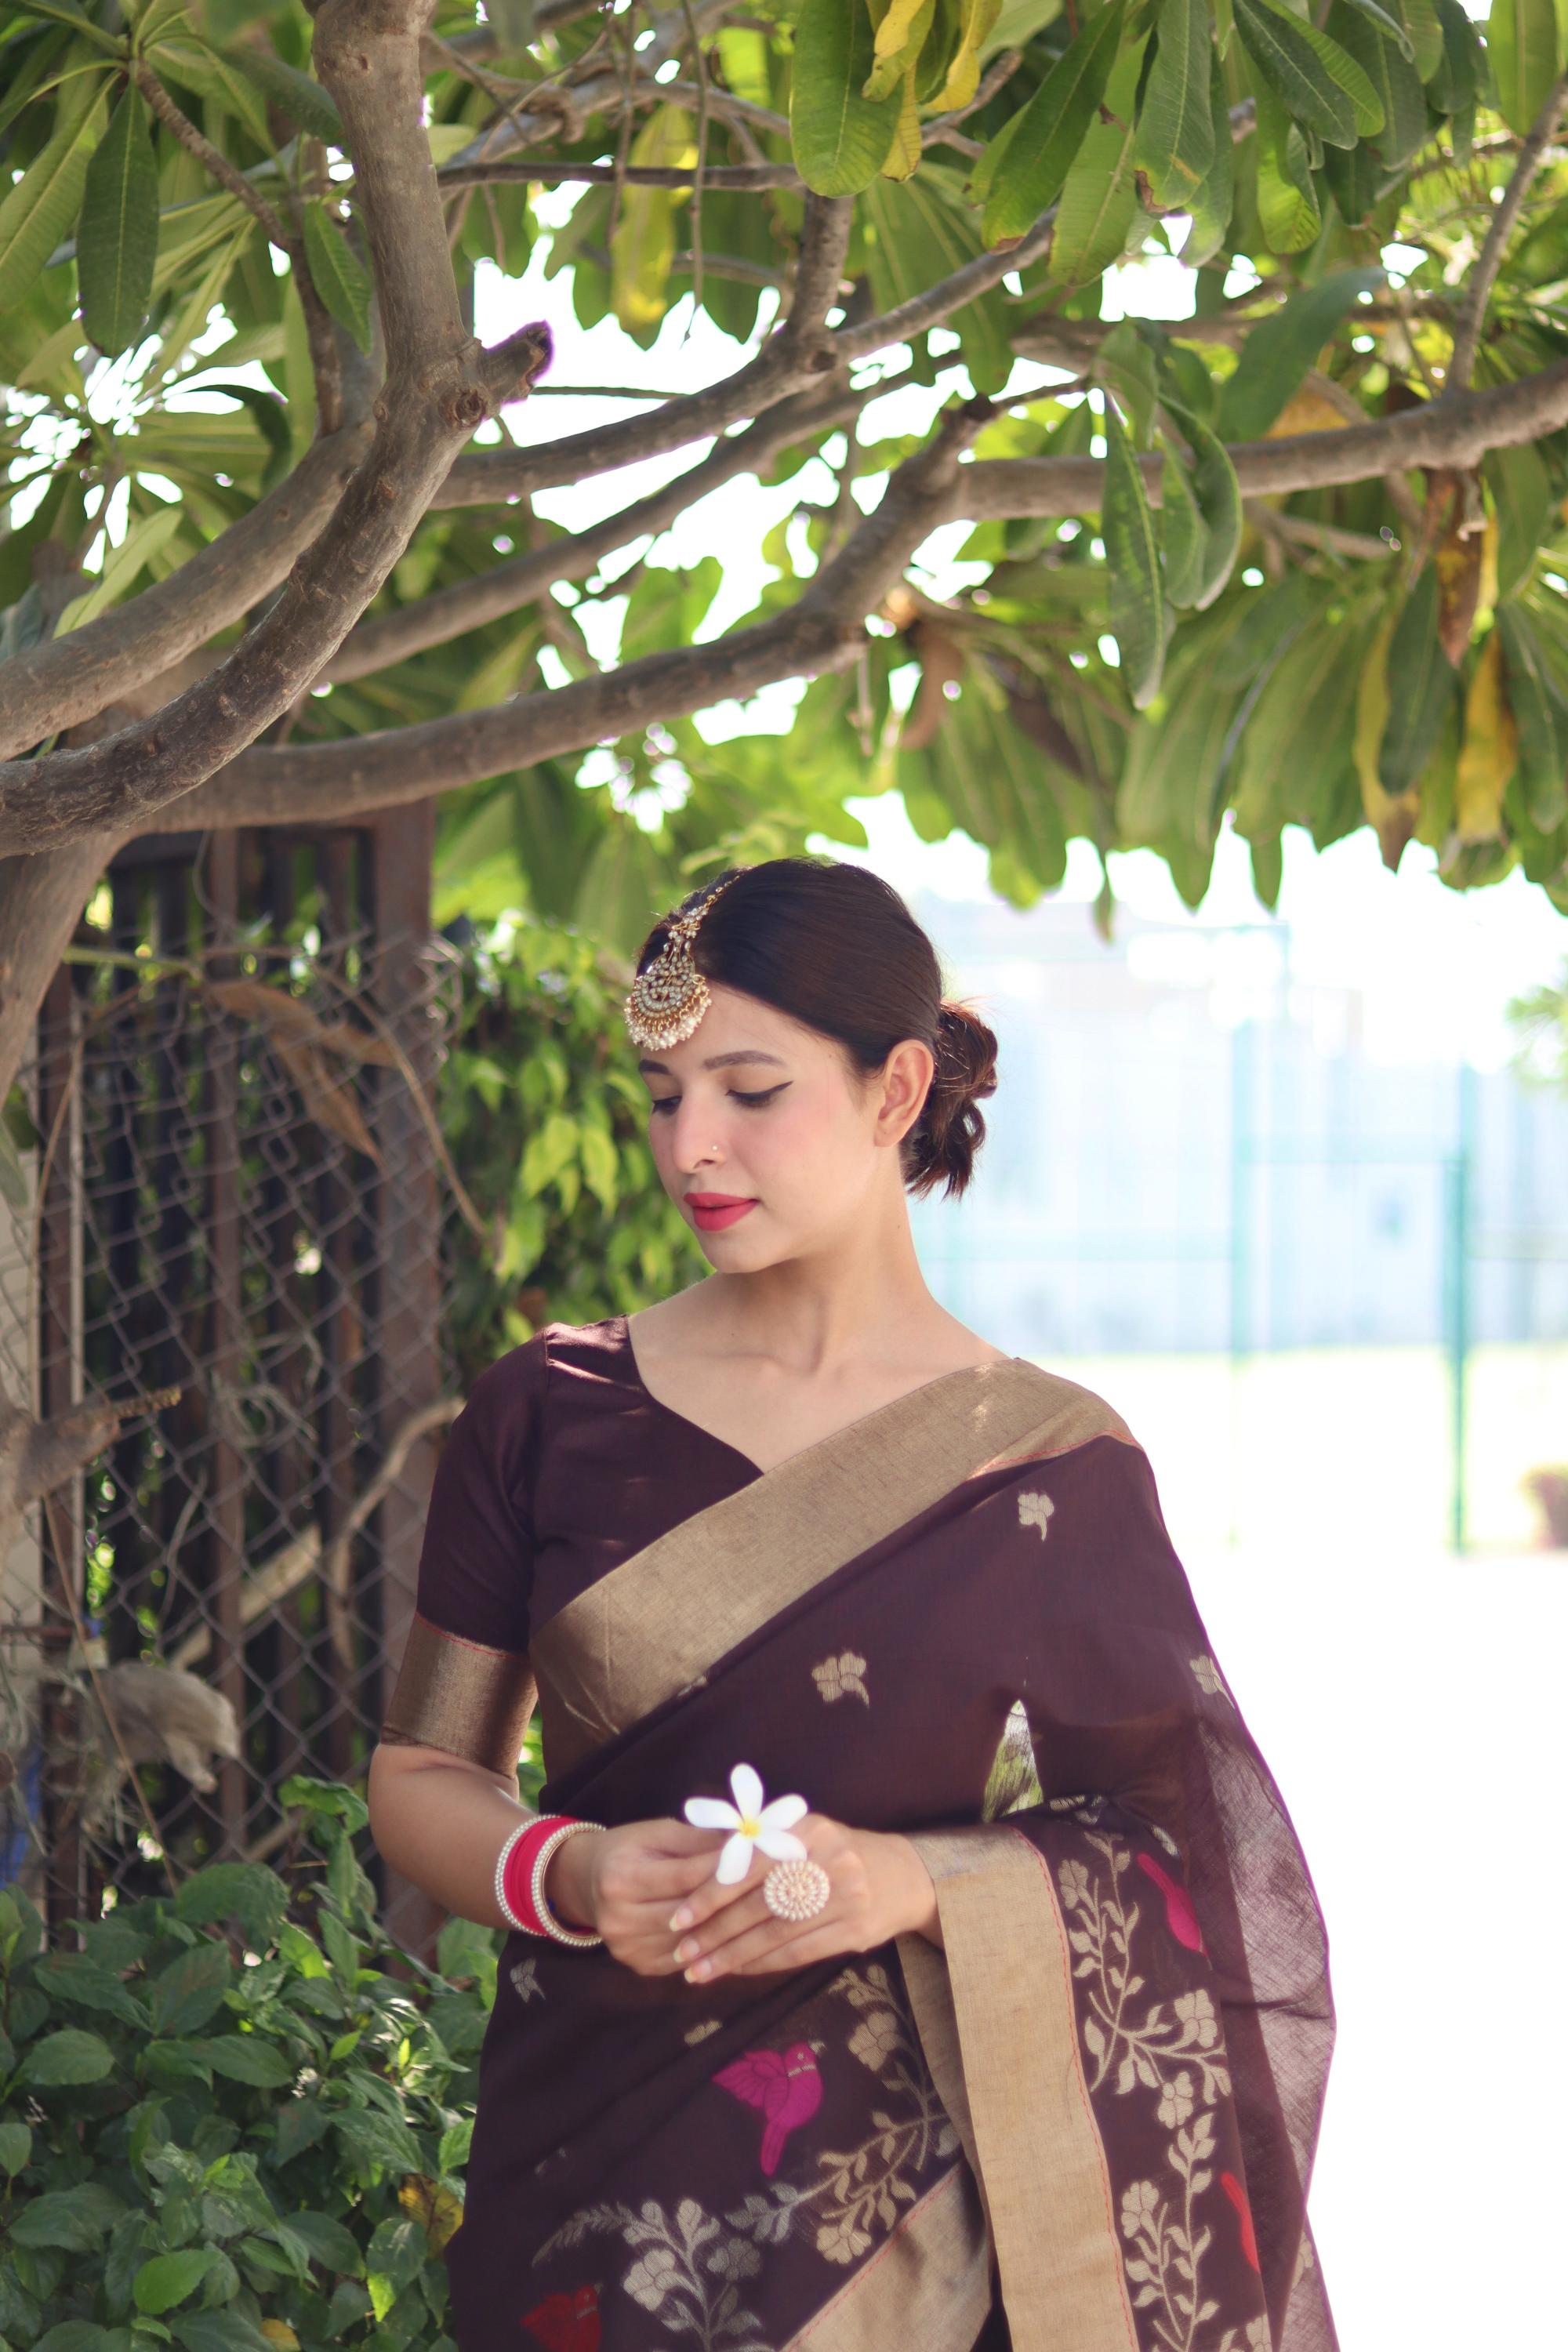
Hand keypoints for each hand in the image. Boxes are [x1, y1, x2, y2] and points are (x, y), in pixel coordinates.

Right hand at [542, 1815, 766, 1974]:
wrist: (587, 1881)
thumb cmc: (631, 1847)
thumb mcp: (660, 1833)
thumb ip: (700, 1841)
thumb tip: (750, 1840)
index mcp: (620, 1878)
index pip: (686, 1877)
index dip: (728, 1869)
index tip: (766, 1860)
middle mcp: (618, 1918)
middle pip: (691, 1915)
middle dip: (736, 1900)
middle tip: (778, 1887)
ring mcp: (627, 1948)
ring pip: (694, 1941)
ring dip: (732, 1928)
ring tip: (768, 1911)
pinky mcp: (640, 1966)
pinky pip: (688, 1959)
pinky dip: (717, 1947)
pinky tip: (745, 1935)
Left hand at [663, 1812, 936, 1980]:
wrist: (903, 1876)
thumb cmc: (838, 1853)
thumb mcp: (806, 1835)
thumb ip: (763, 1846)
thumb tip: (700, 1869)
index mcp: (809, 1830)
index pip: (750, 1865)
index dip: (710, 1893)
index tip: (679, 1916)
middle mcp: (829, 1861)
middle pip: (759, 1904)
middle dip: (714, 1932)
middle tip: (681, 1952)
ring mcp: (846, 1898)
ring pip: (775, 1934)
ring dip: (732, 1956)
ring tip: (699, 1971)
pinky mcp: (854, 1931)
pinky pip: (798, 1953)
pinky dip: (762, 1964)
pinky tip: (737, 1971)